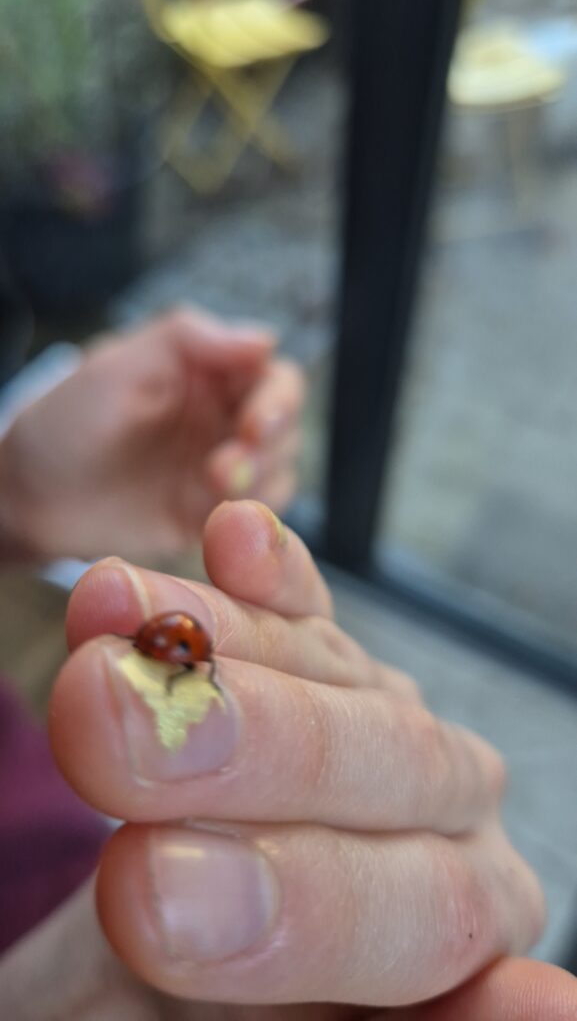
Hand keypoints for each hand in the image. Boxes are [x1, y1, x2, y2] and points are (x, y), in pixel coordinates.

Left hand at [0, 309, 303, 560]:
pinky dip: (250, 514)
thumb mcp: (115, 367)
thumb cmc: (65, 426)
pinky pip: (257, 513)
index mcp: (205, 372)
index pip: (271, 374)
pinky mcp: (211, 512)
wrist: (30, 501)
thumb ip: (186, 339)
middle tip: (227, 467)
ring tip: (211, 487)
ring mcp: (220, 466)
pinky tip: (215, 515)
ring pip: (279, 470)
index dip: (276, 399)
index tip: (253, 425)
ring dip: (260, 480)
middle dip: (269, 446)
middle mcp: (220, 416)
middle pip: (285, 424)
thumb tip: (265, 337)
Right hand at [44, 499, 564, 1015]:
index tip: (146, 892)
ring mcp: (383, 731)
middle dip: (246, 747)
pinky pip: (299, 613)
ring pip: (328, 671)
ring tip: (109, 628)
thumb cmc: (169, 1016)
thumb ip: (345, 1017)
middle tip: (108, 728)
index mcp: (454, 950)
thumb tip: (550, 1007)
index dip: (290, 903)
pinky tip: (234, 535)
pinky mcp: (318, 664)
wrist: (141, 948)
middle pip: (381, 767)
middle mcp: (445, 827)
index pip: (418, 916)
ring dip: (212, 644)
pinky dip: (264, 581)